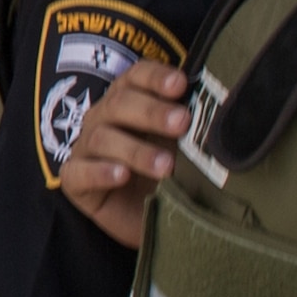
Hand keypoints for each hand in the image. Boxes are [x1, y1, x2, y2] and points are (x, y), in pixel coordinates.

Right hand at [57, 60, 192, 249]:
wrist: (149, 219)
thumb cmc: (167, 175)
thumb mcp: (184, 150)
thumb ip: (194, 131)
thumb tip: (221, 116)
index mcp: (129, 101)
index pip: (136, 77)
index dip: (156, 77)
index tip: (181, 85)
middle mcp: (103, 118)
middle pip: (119, 104)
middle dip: (152, 112)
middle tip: (182, 123)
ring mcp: (86, 148)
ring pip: (103, 138)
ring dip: (136, 150)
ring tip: (165, 166)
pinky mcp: (75, 180)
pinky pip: (79, 172)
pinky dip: (100, 172)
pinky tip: (122, 176)